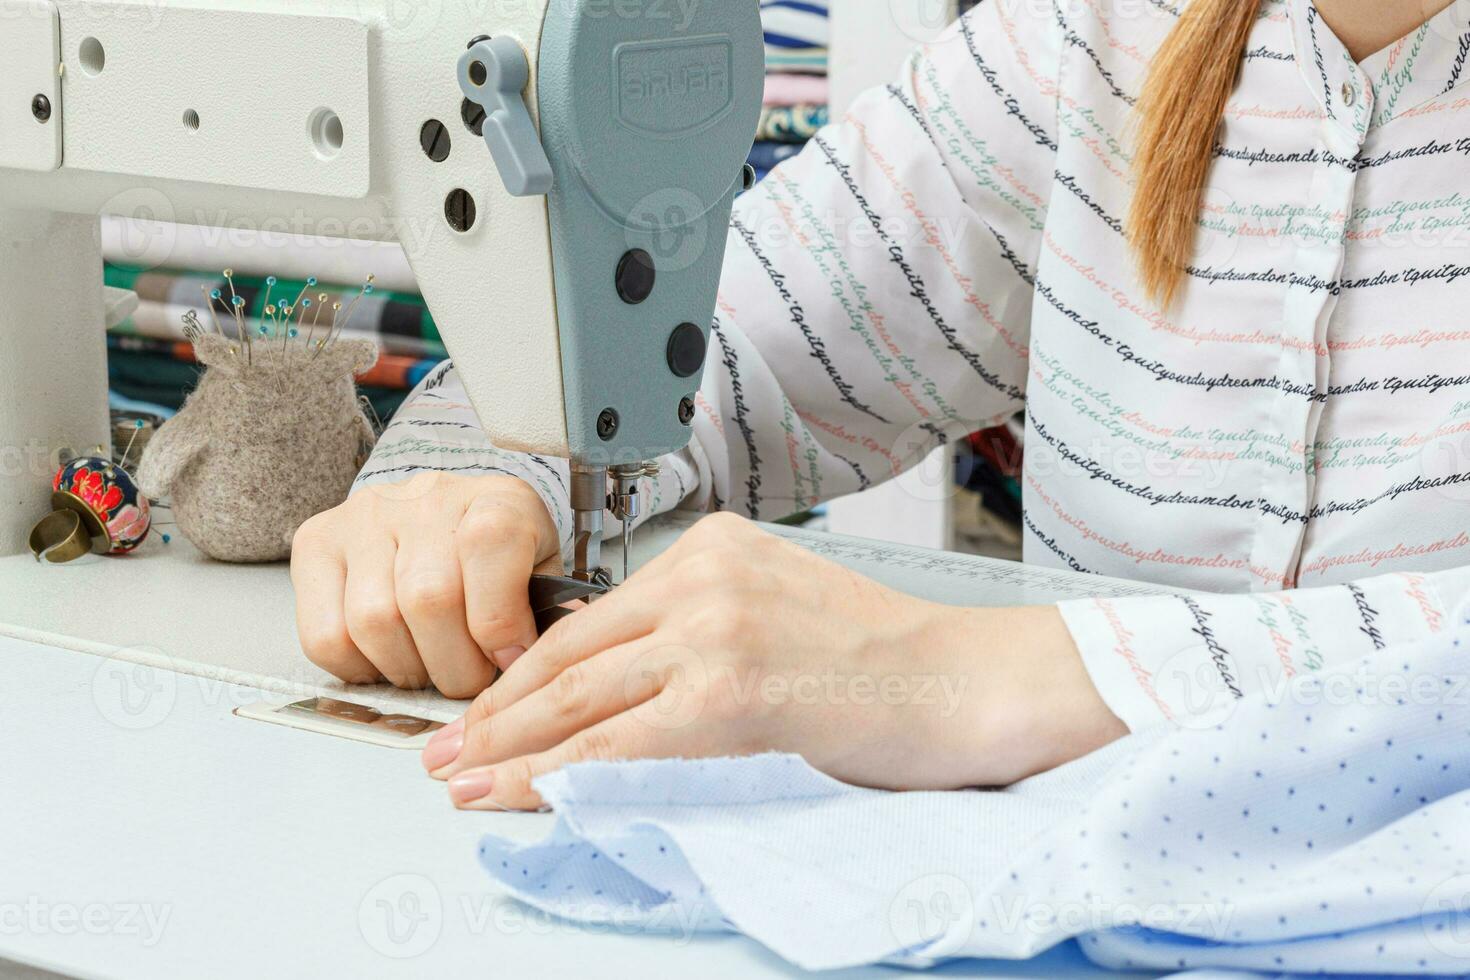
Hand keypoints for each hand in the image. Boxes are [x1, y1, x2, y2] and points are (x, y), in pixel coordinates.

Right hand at [291, 474, 561, 698]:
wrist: (440, 515)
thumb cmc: (496, 555)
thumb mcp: (539, 570)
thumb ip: (548, 611)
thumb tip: (542, 662)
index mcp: (496, 498)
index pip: (491, 543)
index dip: (500, 621)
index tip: (510, 659)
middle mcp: (424, 499)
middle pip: (428, 598)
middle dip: (455, 665)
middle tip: (468, 677)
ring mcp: (363, 518)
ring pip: (374, 621)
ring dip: (407, 669)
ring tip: (429, 666)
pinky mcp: (316, 545)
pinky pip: (325, 635)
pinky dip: (359, 668)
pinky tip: (387, 657)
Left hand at [421, 513, 1126, 808]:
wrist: (963, 680)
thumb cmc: (885, 656)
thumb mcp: (779, 604)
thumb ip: (700, 624)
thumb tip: (621, 683)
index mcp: (712, 549)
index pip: (591, 619)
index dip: (525, 670)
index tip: (489, 706)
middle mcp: (702, 578)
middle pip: (570, 657)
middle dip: (498, 712)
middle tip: (447, 748)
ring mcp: (712, 632)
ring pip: (580, 703)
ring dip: (510, 749)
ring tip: (462, 780)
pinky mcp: (728, 694)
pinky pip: (618, 746)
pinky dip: (556, 776)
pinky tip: (517, 795)